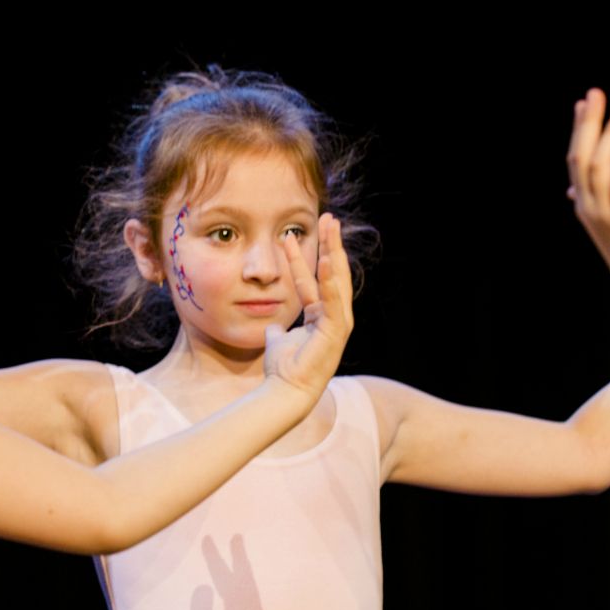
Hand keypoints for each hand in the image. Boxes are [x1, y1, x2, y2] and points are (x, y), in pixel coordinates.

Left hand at [263, 213, 352, 403]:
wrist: (285, 391)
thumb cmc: (283, 370)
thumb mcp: (278, 341)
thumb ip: (277, 330)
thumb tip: (271, 327)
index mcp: (319, 317)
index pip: (312, 280)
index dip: (302, 258)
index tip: (290, 235)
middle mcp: (332, 317)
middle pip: (333, 274)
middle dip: (331, 245)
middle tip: (329, 218)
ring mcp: (337, 323)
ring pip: (338, 281)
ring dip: (335, 252)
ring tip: (332, 228)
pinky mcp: (336, 331)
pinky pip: (334, 299)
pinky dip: (333, 280)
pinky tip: (330, 259)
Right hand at [567, 89, 609, 303]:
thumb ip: (593, 202)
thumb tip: (574, 189)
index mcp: (585, 206)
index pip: (576, 160)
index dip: (579, 131)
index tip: (584, 104)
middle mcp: (588, 208)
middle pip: (581, 157)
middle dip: (588, 123)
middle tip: (596, 94)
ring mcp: (604, 215)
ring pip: (599, 166)